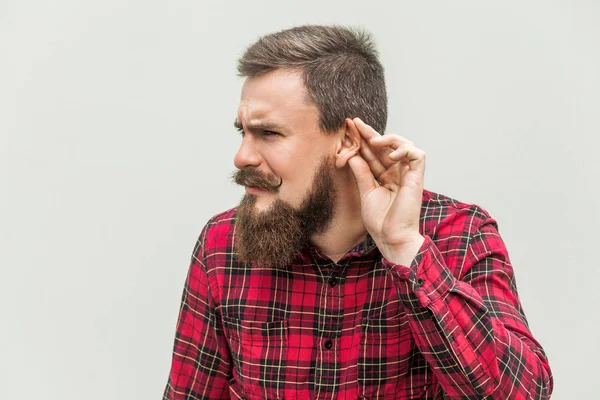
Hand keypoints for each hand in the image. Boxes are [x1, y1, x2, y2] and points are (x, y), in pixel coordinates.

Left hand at [347, 118, 424, 265]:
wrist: (391, 236)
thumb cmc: (380, 220)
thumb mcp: (365, 192)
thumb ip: (361, 172)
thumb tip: (352, 154)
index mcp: (384, 176)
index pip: (373, 153)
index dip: (363, 140)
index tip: (349, 128)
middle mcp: (397, 172)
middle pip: (385, 146)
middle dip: (370, 133)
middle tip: (355, 123)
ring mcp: (408, 174)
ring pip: (404, 145)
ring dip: (389, 138)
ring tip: (374, 141)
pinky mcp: (417, 177)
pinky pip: (417, 155)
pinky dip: (405, 150)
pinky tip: (390, 155)